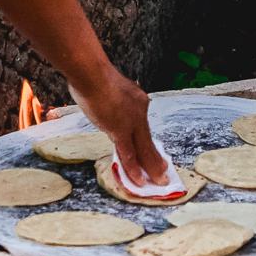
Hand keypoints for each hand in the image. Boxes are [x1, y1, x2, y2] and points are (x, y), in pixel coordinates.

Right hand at [68, 69, 173, 189]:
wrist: (91, 73)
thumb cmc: (91, 75)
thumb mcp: (108, 88)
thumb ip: (110, 100)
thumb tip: (104, 105)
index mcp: (137, 100)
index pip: (142, 126)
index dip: (146, 141)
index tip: (152, 152)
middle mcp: (139, 111)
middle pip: (148, 140)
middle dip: (156, 159)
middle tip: (164, 172)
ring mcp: (131, 122)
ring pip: (144, 150)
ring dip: (152, 168)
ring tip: (160, 182)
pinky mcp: (120, 131)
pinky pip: (129, 155)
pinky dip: (135, 170)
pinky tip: (141, 181)